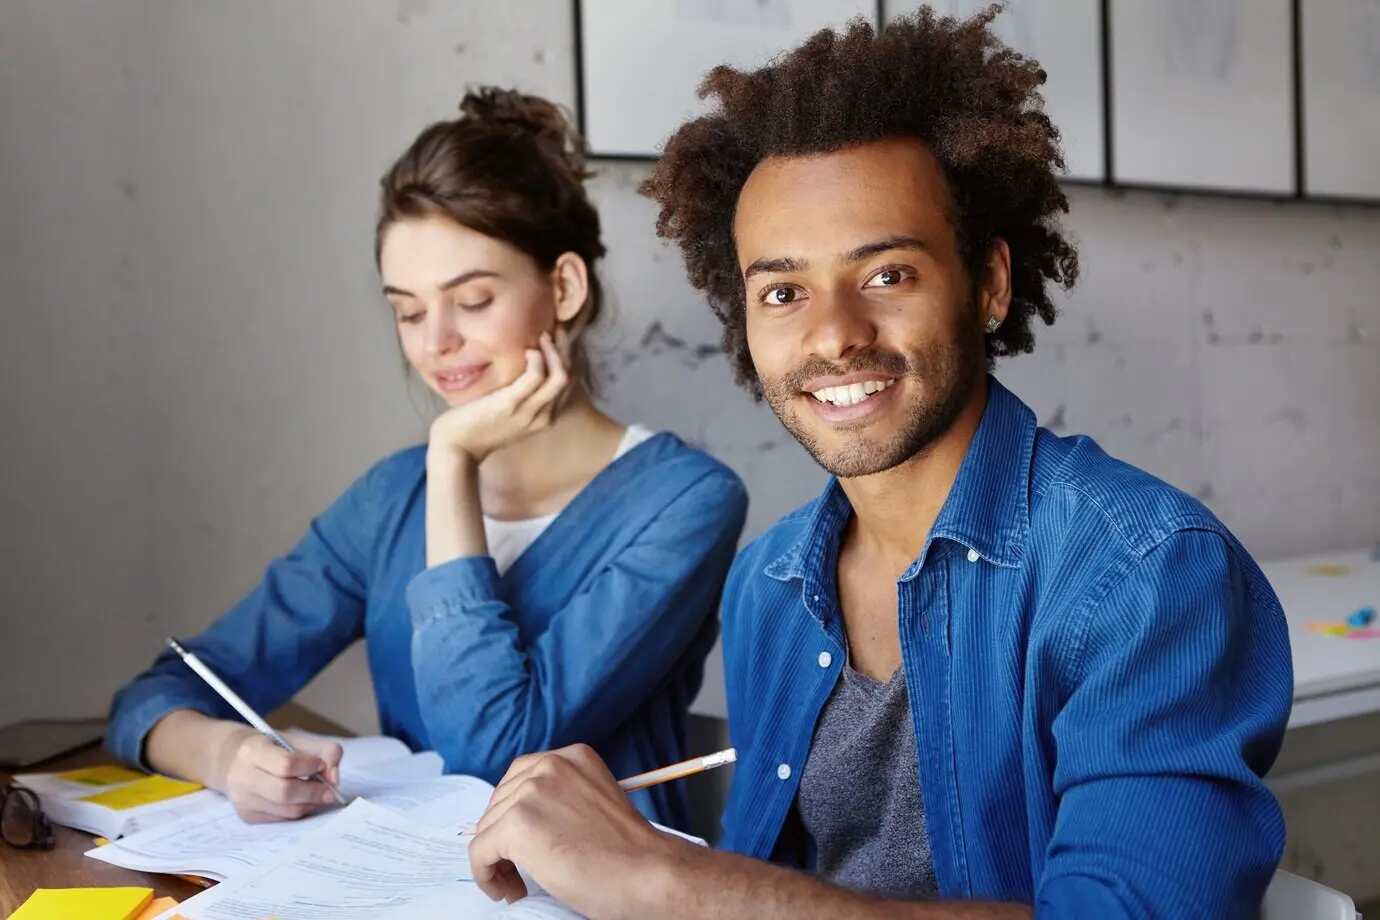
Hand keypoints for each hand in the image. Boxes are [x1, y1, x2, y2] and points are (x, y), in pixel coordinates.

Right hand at [214, 727, 342, 823]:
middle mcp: (242, 777)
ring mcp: (243, 800)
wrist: (233, 760)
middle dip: (313, 792)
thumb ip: (325, 751)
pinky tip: (301, 801)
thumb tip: (335, 779)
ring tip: (318, 795)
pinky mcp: (247, 816)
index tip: (321, 765)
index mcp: (254, 750)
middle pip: (284, 792)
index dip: (310, 766)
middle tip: (329, 791)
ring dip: (309, 804)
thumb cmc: (271, 748)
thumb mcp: (296, 740)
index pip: (286, 764)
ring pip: (285, 810)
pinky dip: (297, 811)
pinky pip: (281, 819)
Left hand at [429, 330, 570, 464]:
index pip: (568, 386)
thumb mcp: (508, 415)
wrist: (456, 447)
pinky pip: (536, 376)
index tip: (559, 340)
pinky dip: (537, 359)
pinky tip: (528, 350)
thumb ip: (521, 398)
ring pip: (559, 377)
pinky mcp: (511, 404)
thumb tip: (523, 371)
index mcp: (544, 419)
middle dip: (566, 350)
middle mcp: (543, 417)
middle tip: (556, 330)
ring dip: (554, 351)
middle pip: (568, 378)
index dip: (567, 359)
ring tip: (543, 336)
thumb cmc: (477, 428)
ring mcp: (529, 412)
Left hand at [468, 745, 687, 918]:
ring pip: (487, 828)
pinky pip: (479, 852)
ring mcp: (531, 792)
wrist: (646, 873)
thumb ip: (562, 797)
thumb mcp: (593, 803)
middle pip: (499, 802)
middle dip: (502, 837)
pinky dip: (486, 875)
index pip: (520, 778)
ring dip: (496, 859)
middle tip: (518, 869)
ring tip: (516, 883)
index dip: (515, 813)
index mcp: (572, 756)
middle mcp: (549, 765)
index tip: (522, 841)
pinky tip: (506, 889)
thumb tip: (524, 820)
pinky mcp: (517, 824)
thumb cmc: (629, 852)